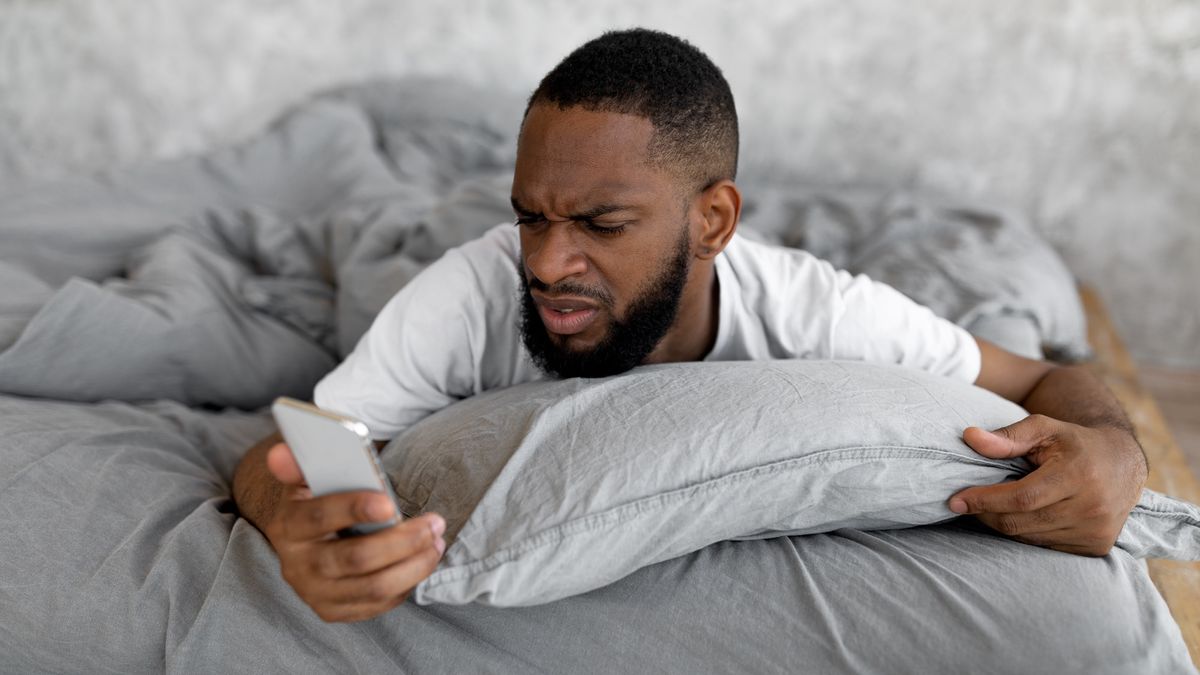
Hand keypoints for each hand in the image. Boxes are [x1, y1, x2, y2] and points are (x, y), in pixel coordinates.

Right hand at [262, 442, 445, 621]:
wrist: (307, 542)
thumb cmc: (318, 502)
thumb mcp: (307, 479)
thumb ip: (299, 463)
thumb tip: (279, 453)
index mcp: (288, 526)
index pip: (318, 517)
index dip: (353, 509)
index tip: (389, 503)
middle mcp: (297, 566)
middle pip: (355, 558)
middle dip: (402, 541)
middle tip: (435, 523)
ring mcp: (315, 594)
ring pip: (374, 587)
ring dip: (414, 565)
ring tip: (437, 542)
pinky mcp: (334, 611)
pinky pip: (378, 604)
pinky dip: (407, 583)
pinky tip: (423, 561)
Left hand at [948, 414, 1147, 556]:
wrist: (1123, 464)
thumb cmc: (1075, 443)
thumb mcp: (1044, 428)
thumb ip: (1007, 436)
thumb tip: (969, 438)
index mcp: (1078, 475)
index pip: (1021, 497)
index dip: (985, 501)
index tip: (956, 500)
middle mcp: (1092, 507)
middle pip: (1021, 521)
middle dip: (986, 514)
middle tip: (966, 504)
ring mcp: (1095, 531)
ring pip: (1029, 537)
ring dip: (1003, 525)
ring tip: (991, 507)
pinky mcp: (1096, 547)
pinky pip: (1044, 546)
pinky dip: (1025, 534)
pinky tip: (1021, 517)